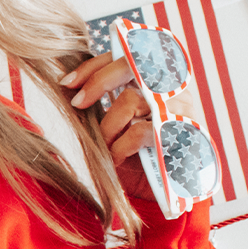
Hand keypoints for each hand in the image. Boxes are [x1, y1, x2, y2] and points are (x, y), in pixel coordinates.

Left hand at [61, 52, 197, 201]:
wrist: (166, 194)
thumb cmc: (137, 162)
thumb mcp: (115, 131)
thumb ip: (102, 109)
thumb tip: (69, 92)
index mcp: (157, 81)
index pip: (129, 54)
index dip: (96, 64)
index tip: (67, 82)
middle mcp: (172, 87)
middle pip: (134, 62)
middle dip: (99, 80)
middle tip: (77, 104)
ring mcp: (179, 107)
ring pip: (131, 99)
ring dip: (107, 125)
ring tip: (103, 147)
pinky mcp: (180, 133)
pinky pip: (139, 131)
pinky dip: (120, 146)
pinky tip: (116, 160)